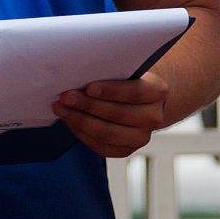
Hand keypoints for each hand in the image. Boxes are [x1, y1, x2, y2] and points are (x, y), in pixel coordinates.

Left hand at [51, 71, 169, 157]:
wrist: (137, 99)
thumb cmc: (125, 78)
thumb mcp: (124, 69)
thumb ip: (109, 70)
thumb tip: (79, 72)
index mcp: (157, 91)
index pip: (135, 92)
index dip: (111, 90)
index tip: (89, 87)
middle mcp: (153, 116)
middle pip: (118, 114)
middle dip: (88, 105)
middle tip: (66, 96)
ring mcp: (141, 136)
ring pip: (108, 133)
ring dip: (80, 120)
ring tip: (62, 109)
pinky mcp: (126, 149)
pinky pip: (102, 146)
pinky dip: (82, 133)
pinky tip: (70, 121)